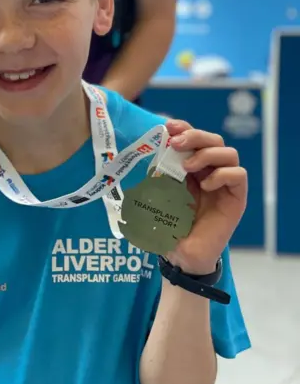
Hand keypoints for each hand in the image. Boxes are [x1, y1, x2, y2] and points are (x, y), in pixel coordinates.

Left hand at [163, 119, 247, 275]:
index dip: (184, 127)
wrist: (182, 256)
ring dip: (207, 153)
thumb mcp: (157, 196)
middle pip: (213, 139)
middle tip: (176, 143)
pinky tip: (206, 185)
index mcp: (191, 166)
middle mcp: (210, 171)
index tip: (168, 127)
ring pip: (229, 153)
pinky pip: (238, 175)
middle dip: (195, 135)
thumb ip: (155, 176)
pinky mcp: (236, 198)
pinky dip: (222, 174)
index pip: (194, 137)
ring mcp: (224, 184)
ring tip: (188, 167)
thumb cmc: (168, 226)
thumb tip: (144, 152)